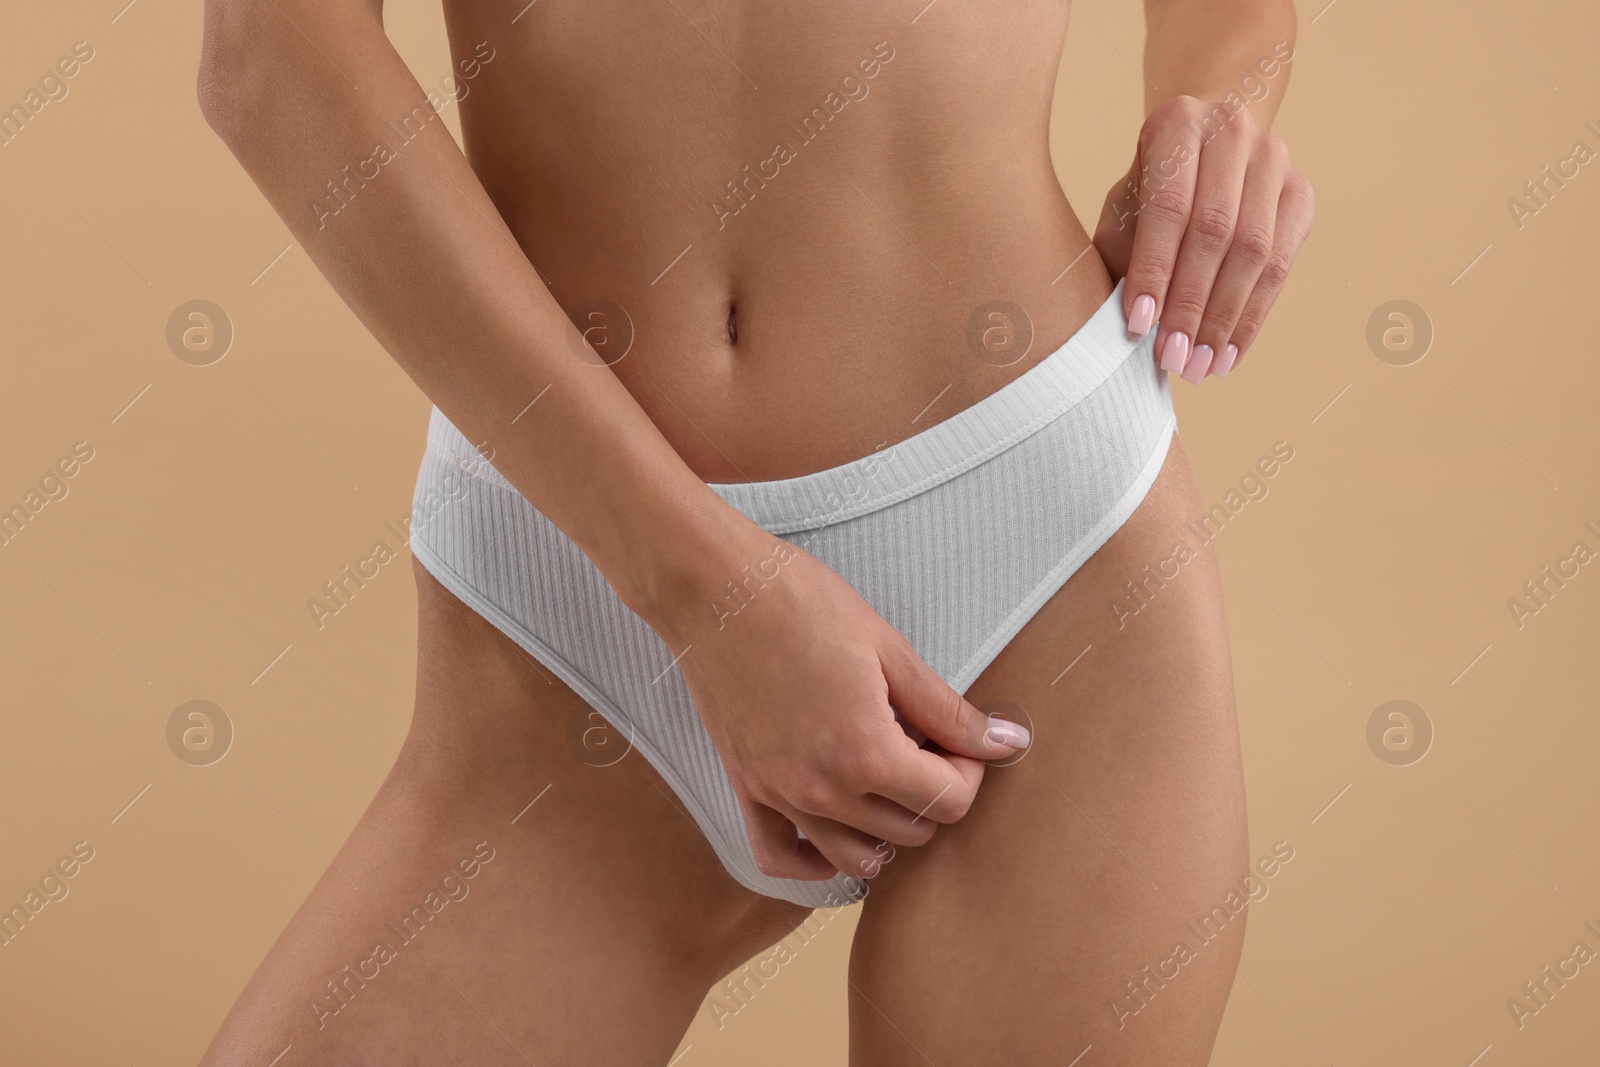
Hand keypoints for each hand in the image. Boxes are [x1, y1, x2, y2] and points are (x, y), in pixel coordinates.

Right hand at [651, 526, 1028, 882]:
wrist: (713, 589)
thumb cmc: (799, 604)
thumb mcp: (889, 650)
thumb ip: (949, 710)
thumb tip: (1007, 742)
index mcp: (865, 754)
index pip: (948, 802)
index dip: (968, 770)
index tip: (958, 737)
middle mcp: (822, 790)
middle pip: (910, 832)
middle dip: (932, 791)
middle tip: (924, 741)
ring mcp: (780, 796)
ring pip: (855, 858)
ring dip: (885, 829)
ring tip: (886, 778)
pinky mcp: (747, 788)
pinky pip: (781, 859)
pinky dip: (814, 858)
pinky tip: (835, 824)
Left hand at [1093, 95, 1313, 382]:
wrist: (1202, 147)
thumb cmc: (1147, 190)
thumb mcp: (1124, 206)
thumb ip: (1124, 251)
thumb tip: (1126, 323)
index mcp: (1177, 123)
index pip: (1168, 207)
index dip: (1154, 270)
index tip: (1136, 325)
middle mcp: (1233, 131)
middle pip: (1215, 230)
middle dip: (1190, 305)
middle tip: (1171, 359)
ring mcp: (1275, 159)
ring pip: (1255, 251)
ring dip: (1224, 319)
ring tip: (1199, 369)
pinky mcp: (1301, 193)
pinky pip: (1282, 266)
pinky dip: (1252, 317)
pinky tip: (1228, 354)